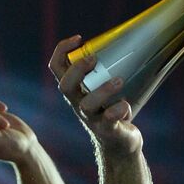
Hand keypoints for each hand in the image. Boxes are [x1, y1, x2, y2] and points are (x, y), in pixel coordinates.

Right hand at [49, 36, 143, 154]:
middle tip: (94, 59)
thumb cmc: (112, 111)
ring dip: (103, 90)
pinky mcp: (107, 130)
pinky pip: (110, 119)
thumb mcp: (103, 90)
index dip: (61, 51)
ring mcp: (92, 119)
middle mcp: (78, 104)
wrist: (119, 145)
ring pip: (87, 104)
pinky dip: (120, 109)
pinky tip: (126, 106)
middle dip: (77, 70)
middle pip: (65, 86)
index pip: (57, 68)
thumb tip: (121, 42)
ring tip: (119, 80)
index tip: (79, 38)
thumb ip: (104, 74)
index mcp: (75, 91)